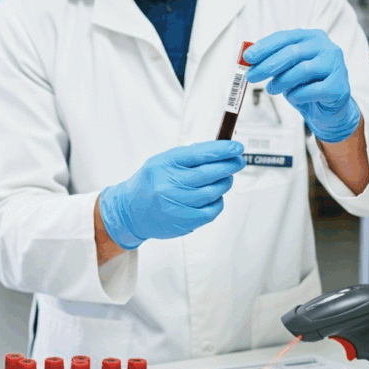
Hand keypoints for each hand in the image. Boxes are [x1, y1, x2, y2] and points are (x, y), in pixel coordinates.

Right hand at [98, 141, 245, 249]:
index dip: (222, 150)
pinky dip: (218, 201)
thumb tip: (218, 151)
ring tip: (224, 179)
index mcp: (165, 164)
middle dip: (229, 165)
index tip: (236, 148)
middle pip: (210, 173)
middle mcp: (170, 183)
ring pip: (214, 191)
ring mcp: (177, 203)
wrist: (130, 211)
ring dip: (224, 183)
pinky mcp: (185, 220)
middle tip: (237, 161)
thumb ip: (187, 157)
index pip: (200, 154)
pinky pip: (212, 210)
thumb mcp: (161, 163)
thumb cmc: (149, 184)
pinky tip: (214, 197)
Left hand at [244, 29, 360, 143]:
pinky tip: (293, 97)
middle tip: (251, 77)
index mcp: (312, 37)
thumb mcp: (286, 69)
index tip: (247, 57)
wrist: (328, 109)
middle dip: (267, 65)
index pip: (286, 37)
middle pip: (293, 53)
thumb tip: (247, 59)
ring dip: (281, 82)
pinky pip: (312, 90)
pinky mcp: (339, 86)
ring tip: (272, 89)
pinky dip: (297, 95)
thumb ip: (271, 61)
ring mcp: (336, 65)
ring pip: (302, 70)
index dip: (265, 46)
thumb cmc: (305, 85)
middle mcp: (327, 47)